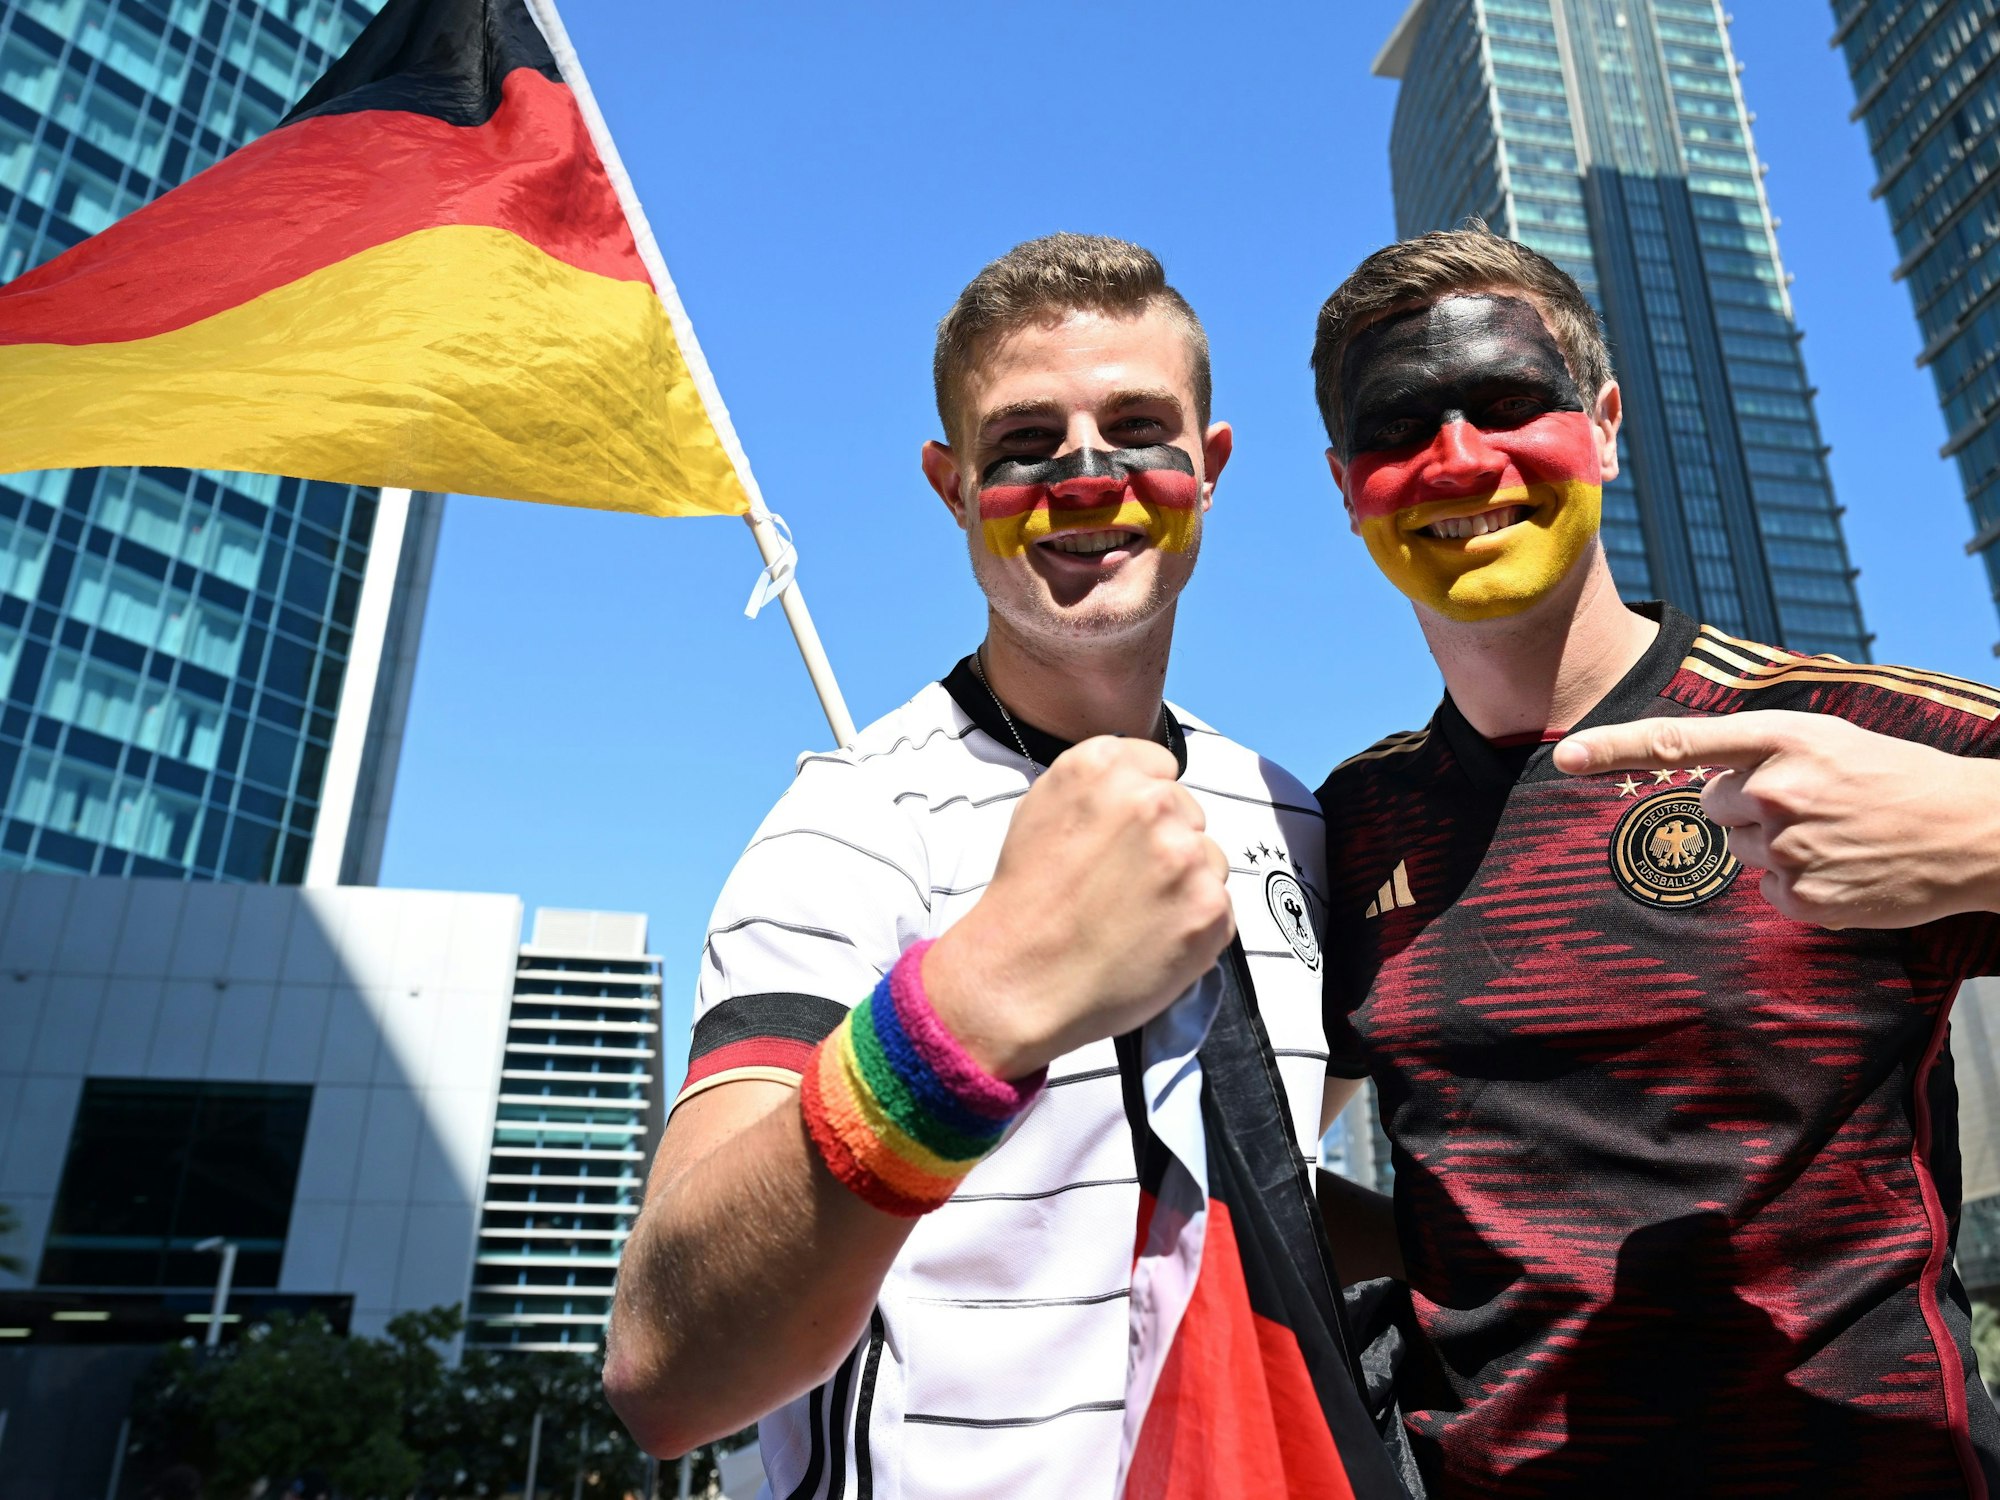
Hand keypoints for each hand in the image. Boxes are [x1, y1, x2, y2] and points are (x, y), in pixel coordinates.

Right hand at [925, 737, 1233, 1077]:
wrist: (1020, 980)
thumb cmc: (1026, 902)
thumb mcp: (1040, 809)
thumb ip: (1099, 785)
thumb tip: (1142, 783)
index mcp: (1104, 768)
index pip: (1159, 765)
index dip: (1142, 806)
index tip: (1125, 835)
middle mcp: (1150, 802)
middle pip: (1187, 812)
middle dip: (1166, 843)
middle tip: (1124, 884)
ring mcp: (1186, 855)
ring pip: (1208, 858)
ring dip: (1185, 883)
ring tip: (1135, 916)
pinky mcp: (1210, 907)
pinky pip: (1220, 906)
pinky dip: (1194, 925)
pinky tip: (1152, 940)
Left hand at [1553, 710, 1999, 928]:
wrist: (1973, 831)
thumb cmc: (1894, 777)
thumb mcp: (1828, 739)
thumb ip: (1759, 749)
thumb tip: (1701, 778)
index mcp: (1783, 739)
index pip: (1680, 741)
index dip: (1615, 749)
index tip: (1564, 756)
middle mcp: (1775, 790)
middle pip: (1711, 805)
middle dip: (1748, 806)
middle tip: (1812, 804)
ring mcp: (1788, 847)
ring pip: (1738, 849)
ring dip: (1774, 844)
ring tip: (1836, 833)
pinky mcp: (1803, 897)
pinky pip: (1769, 892)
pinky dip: (1800, 884)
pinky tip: (1844, 868)